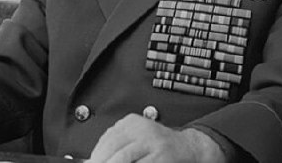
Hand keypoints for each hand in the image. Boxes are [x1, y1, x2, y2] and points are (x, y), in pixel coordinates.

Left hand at [87, 114, 226, 162]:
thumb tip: (91, 161)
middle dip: (102, 162)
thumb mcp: (136, 141)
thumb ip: (116, 149)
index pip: (107, 139)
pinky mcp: (161, 155)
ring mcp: (152, 141)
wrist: (191, 148)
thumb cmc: (160, 148)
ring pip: (123, 158)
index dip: (96, 155)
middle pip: (113, 148)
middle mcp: (141, 128)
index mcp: (131, 122)